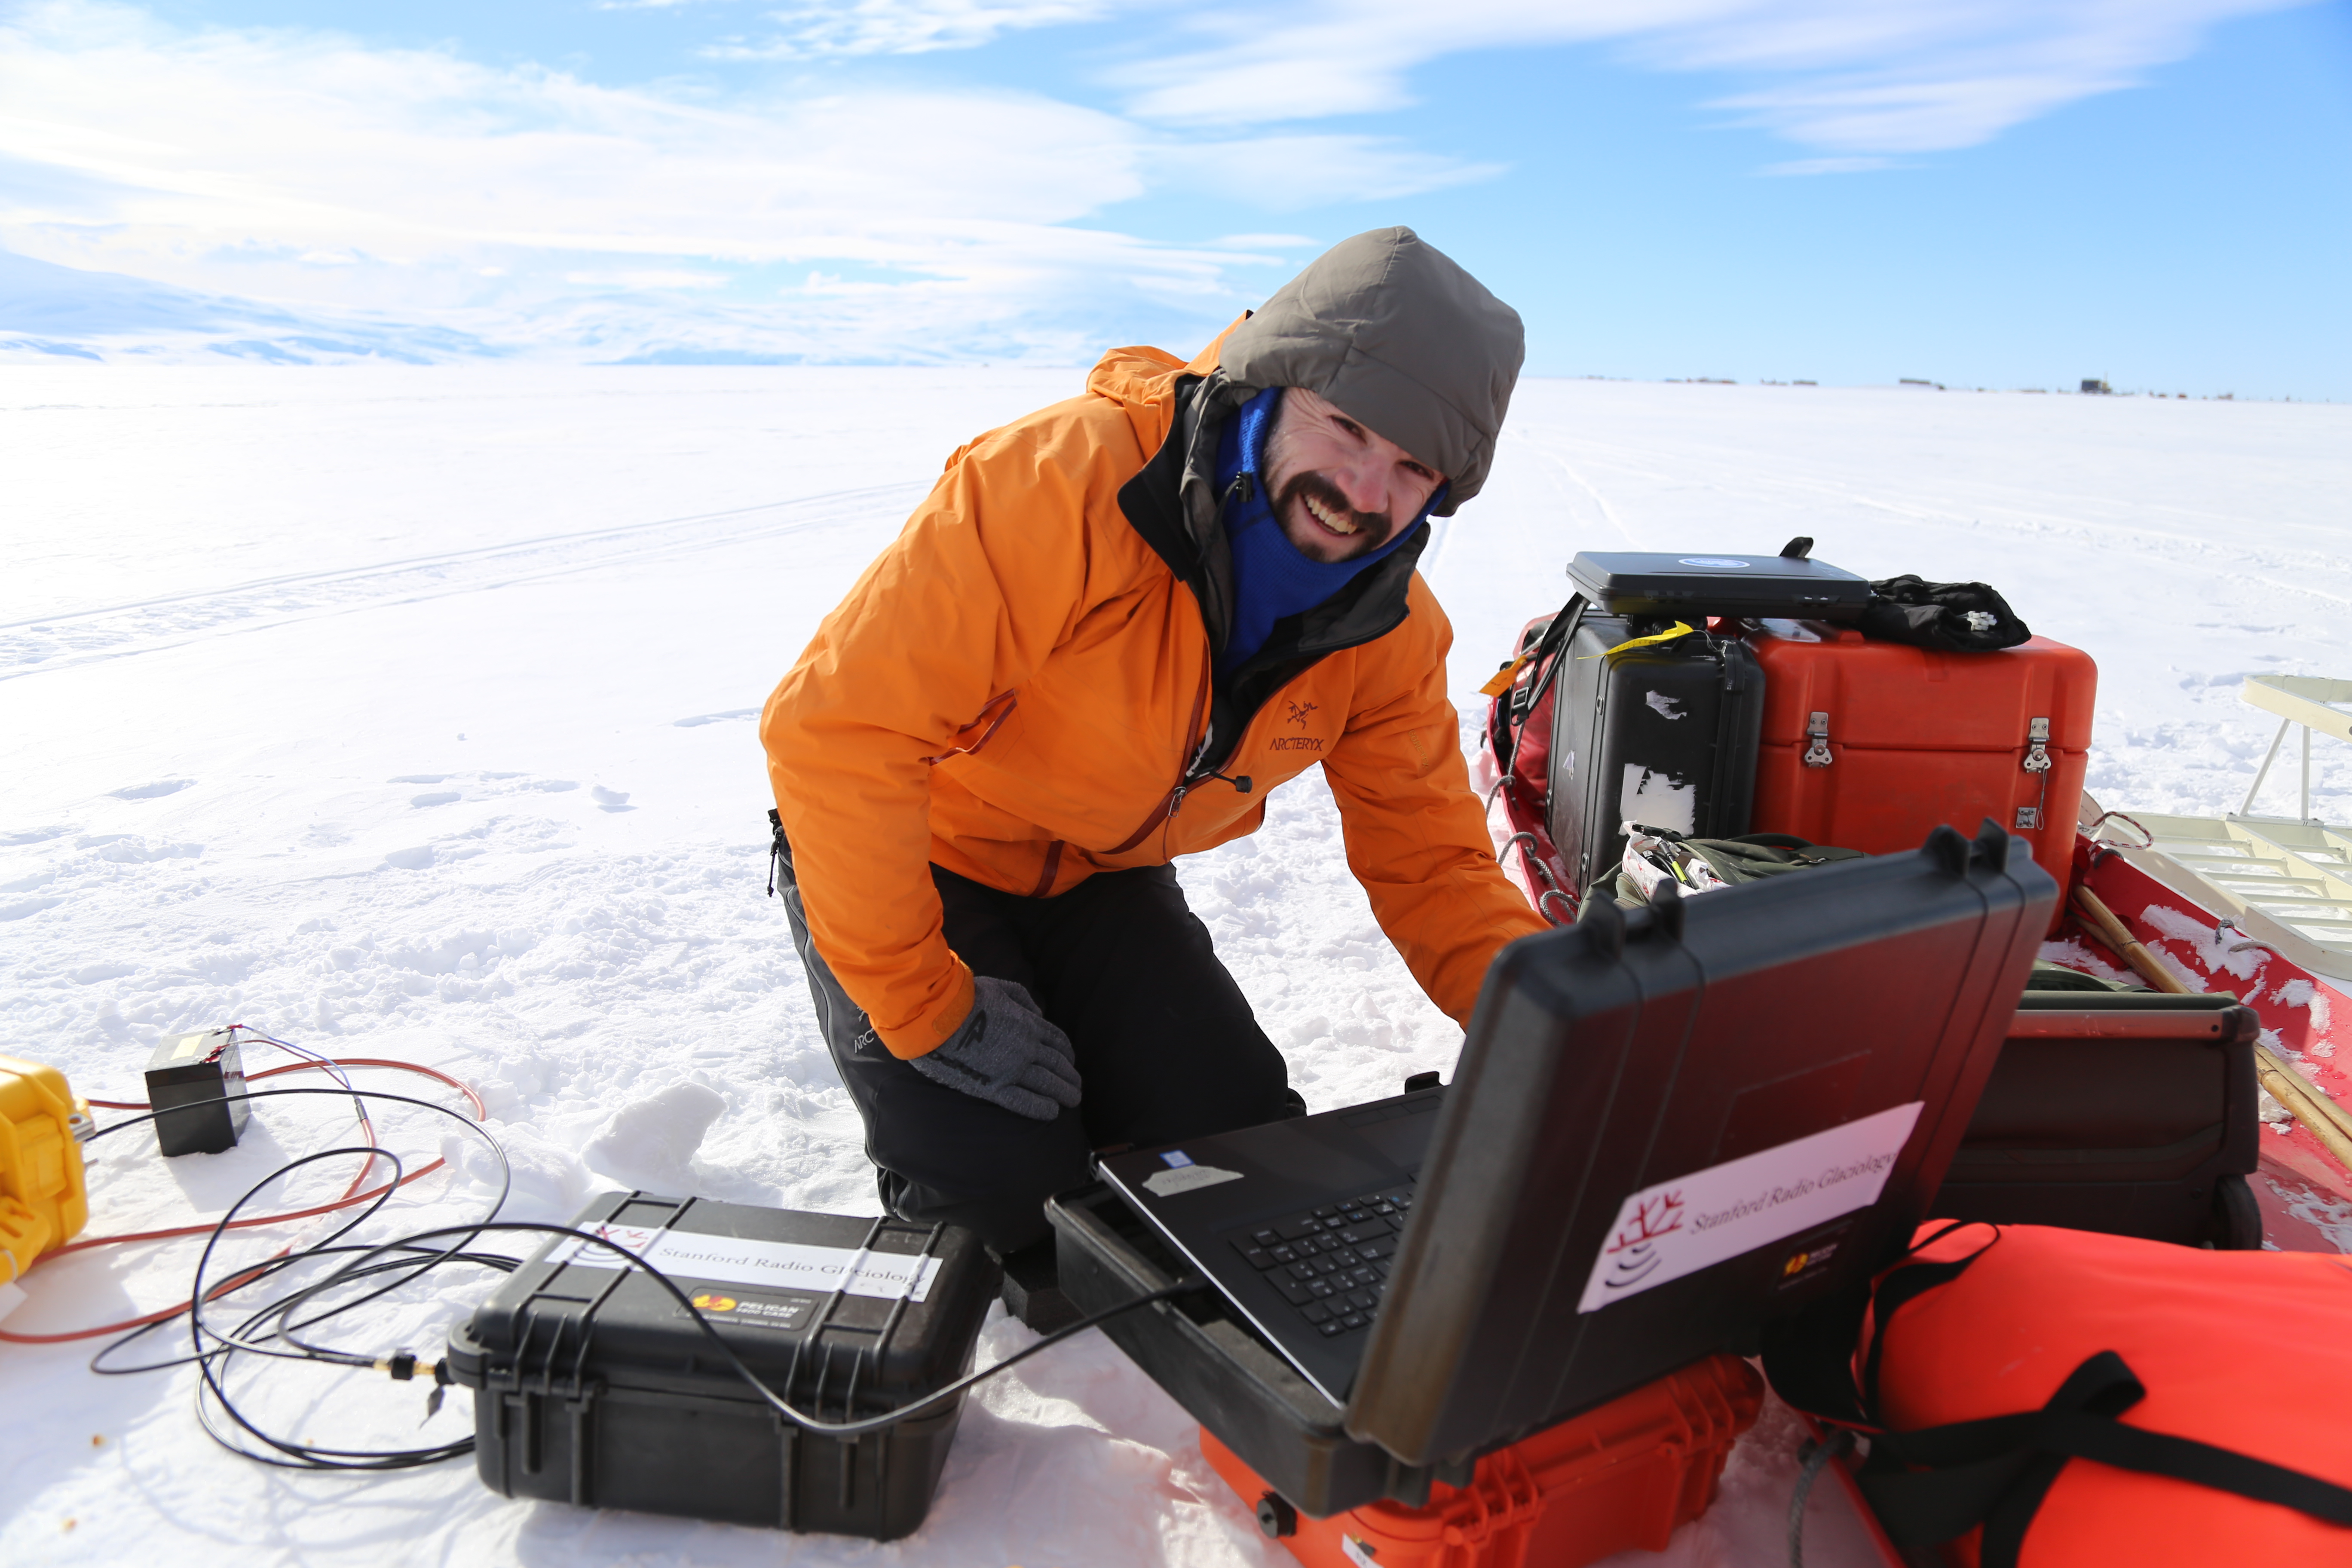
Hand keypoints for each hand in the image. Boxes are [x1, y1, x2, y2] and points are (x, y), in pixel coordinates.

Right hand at [907, 975, 1081, 1120]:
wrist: (936, 1015)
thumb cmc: (963, 997)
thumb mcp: (999, 987)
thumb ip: (1023, 999)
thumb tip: (1039, 1013)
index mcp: (1027, 1023)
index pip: (1057, 1040)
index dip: (1067, 1052)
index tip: (1071, 1061)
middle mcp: (1026, 1047)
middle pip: (1058, 1064)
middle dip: (1070, 1076)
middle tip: (1077, 1086)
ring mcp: (1011, 1069)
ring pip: (1047, 1084)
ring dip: (1064, 1092)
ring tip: (1072, 1100)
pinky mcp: (993, 1086)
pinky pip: (1022, 1101)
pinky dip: (1040, 1108)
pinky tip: (1052, 1112)